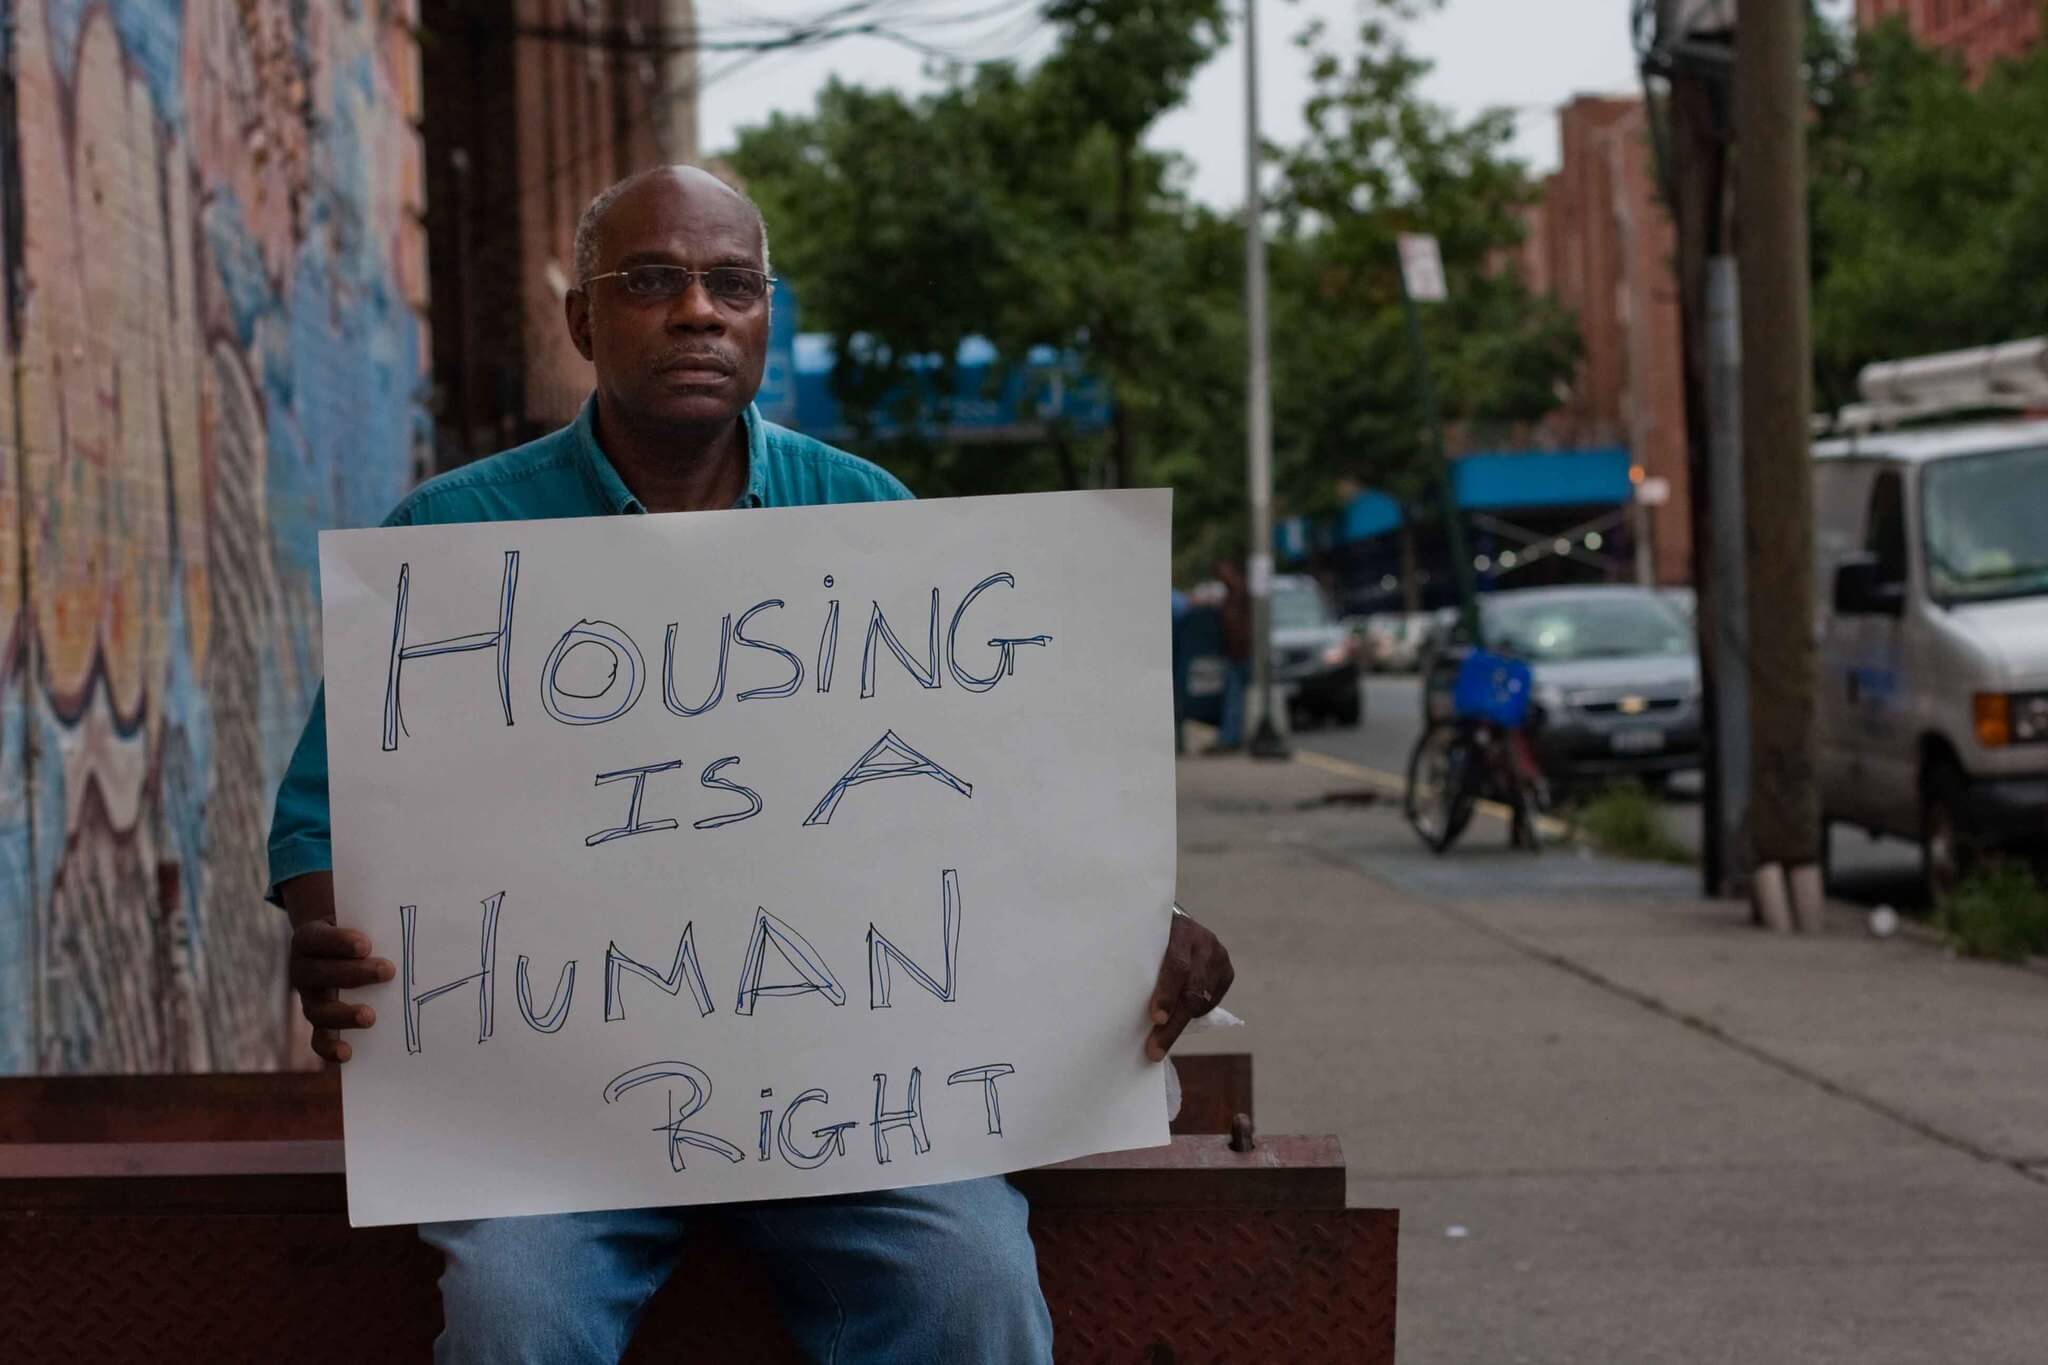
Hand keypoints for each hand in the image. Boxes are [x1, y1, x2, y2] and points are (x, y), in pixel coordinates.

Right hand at [283, 872, 393, 1063]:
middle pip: (321, 974)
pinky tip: (348, 1053)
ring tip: (370, 1017)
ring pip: (318, 1011)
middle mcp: (304, 970)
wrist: (334, 946)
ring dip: (344, 1015)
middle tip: (387, 971)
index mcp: (309, 939)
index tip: (367, 944)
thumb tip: (424, 916)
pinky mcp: (319, 1020)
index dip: (339, 942)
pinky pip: (318, 1039)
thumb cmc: (356, 929)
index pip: (319, 939)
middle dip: (354, 974)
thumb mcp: (361, 917)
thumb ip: (377, 918)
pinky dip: (330, 1048)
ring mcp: (310, 998)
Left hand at [1146, 908, 1232, 1060]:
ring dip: (1180, 1023)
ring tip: (1160, 1041)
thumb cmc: (1152, 937)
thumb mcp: (1147, 941)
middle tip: (1155, 1048)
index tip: (1155, 1018)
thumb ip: (1144, 964)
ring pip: (1202, 1001)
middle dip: (1173, 1023)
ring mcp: (1219, 956)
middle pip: (1192, 991)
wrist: (1178, 922)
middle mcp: (1204, 942)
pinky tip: (1178, 1017)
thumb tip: (1124, 1008)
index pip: (1177, 966)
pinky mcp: (1227, 971)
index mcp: (1181, 930)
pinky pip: (1211, 1002)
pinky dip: (1194, 1014)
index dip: (1166, 994)